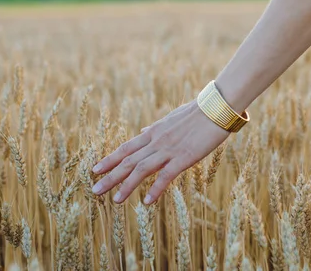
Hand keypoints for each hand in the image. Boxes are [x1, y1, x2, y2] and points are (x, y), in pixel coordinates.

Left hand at [91, 100, 229, 203]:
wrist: (216, 108)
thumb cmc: (198, 112)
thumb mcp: (172, 117)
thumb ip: (156, 127)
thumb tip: (143, 129)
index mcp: (154, 132)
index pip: (126, 148)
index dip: (110, 159)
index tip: (95, 170)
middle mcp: (156, 141)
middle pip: (128, 160)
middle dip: (110, 176)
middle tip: (95, 190)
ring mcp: (169, 149)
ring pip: (141, 169)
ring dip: (126, 185)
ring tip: (115, 200)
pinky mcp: (184, 157)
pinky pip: (166, 175)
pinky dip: (155, 189)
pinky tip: (147, 202)